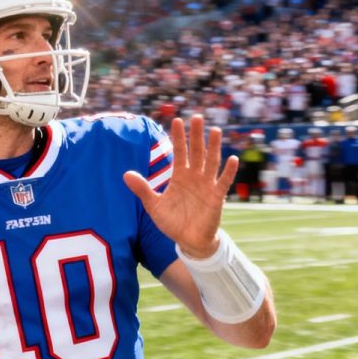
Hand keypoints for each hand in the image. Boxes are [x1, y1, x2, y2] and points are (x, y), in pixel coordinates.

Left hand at [124, 116, 238, 258]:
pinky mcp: (217, 197)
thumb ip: (142, 189)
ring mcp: (207, 186)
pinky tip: (232, 159)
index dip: (178, 137)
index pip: (179, 152)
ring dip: (214, 147)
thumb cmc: (172, 222)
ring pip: (211, 162)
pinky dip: (228, 172)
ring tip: (215, 130)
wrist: (188, 241)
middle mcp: (194, 177)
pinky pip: (223, 182)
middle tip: (196, 117)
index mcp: (179, 176)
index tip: (176, 120)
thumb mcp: (154, 206)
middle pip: (196, 152)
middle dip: (196, 135)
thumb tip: (125, 174)